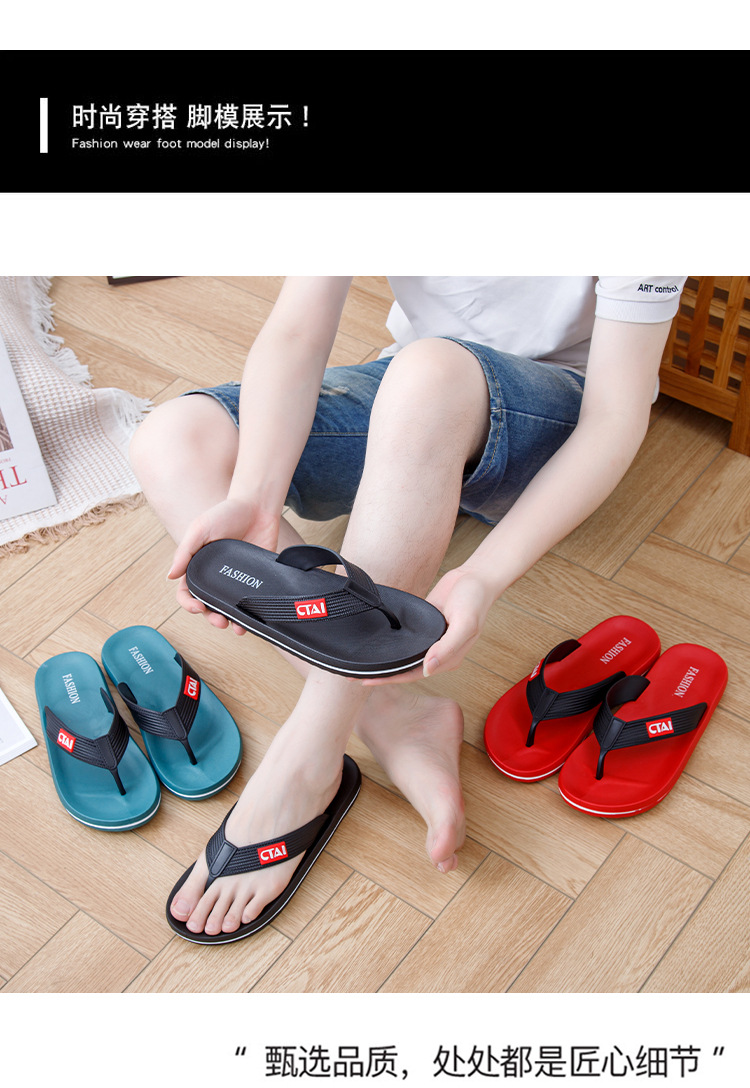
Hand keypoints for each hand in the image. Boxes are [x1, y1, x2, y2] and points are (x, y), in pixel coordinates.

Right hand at [167, 498, 280, 632]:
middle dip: (210, 617)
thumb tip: (170, 576)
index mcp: (198, 566)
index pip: (186, 591)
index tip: (196, 607)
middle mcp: (214, 576)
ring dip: (229, 621)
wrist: (258, 507)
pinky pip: (249, 603)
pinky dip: (248, 615)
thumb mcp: (200, 529)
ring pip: (228, 608)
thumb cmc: (226, 513)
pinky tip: (249, 621)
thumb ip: (185, 552)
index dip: (188, 603)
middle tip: (219, 621)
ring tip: (235, 626)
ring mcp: (234, 580)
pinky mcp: (254, 580)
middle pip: (208, 605)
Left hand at [363, 565, 495, 684]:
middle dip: (381, 674)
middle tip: (355, 677)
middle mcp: (437, 653)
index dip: (390, 679)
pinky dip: (391, 644)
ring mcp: (430, 641)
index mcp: (448, 659)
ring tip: (361, 665)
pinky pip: (405, 640)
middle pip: (405, 669)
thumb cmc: (475, 600)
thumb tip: (428, 669)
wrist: (474, 577)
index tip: (368, 682)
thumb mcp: (465, 624)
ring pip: (403, 656)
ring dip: (384, 661)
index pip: (414, 675)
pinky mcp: (424, 627)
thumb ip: (448, 647)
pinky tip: (377, 645)